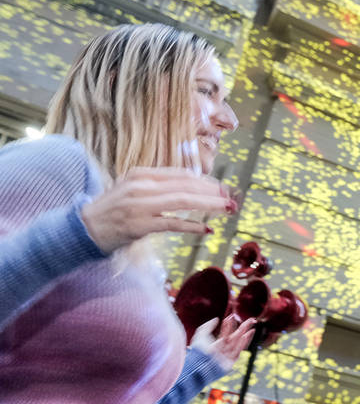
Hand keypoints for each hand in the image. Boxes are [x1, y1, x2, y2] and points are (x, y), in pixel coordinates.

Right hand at [81, 168, 234, 253]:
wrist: (84, 228)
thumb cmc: (114, 209)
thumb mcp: (133, 189)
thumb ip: (158, 185)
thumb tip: (192, 185)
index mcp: (141, 174)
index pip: (180, 174)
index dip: (204, 180)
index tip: (221, 187)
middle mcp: (141, 186)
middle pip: (185, 186)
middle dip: (212, 192)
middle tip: (231, 198)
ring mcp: (140, 206)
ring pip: (182, 201)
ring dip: (208, 205)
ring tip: (227, 208)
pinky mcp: (140, 225)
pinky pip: (172, 223)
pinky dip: (191, 226)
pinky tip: (207, 229)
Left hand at [191, 316, 257, 371]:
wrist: (198, 365)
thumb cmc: (197, 351)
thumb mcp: (201, 335)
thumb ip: (208, 326)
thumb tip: (217, 318)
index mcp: (216, 345)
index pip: (226, 333)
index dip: (230, 325)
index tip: (233, 317)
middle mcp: (223, 350)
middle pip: (235, 338)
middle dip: (243, 329)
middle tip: (251, 320)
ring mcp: (227, 356)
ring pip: (238, 344)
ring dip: (246, 335)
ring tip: (252, 327)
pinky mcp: (230, 362)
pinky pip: (238, 351)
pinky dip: (242, 343)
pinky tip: (246, 335)